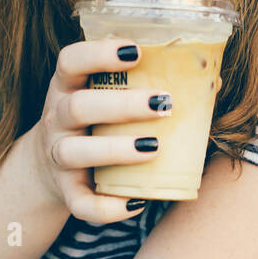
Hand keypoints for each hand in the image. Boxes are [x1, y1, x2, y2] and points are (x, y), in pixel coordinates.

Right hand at [30, 39, 172, 224]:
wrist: (47, 165)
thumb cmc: (95, 119)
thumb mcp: (103, 93)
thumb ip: (144, 80)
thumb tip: (210, 75)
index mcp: (67, 85)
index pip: (70, 60)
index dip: (98, 53)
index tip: (136, 51)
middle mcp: (57, 118)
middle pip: (77, 107)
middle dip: (121, 105)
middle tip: (163, 104)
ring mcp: (57, 155)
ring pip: (74, 152)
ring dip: (115, 150)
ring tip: (154, 148)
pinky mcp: (65, 191)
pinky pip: (80, 204)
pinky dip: (106, 208)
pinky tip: (136, 201)